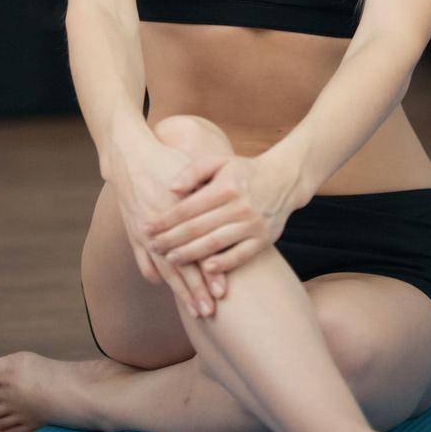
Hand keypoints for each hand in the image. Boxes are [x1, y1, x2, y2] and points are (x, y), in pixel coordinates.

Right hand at [108, 138, 233, 319]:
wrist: (129, 154)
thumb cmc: (166, 160)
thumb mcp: (191, 172)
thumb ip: (207, 193)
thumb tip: (230, 210)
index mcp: (178, 213)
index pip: (197, 250)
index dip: (209, 273)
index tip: (222, 293)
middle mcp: (161, 227)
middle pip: (181, 267)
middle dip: (195, 292)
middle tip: (209, 313)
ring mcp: (144, 231)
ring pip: (162, 269)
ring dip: (178, 291)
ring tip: (190, 309)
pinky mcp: (133, 230)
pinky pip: (142, 260)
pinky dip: (152, 274)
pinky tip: (163, 284)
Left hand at [141, 150, 295, 277]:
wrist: (284, 180)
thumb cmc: (244, 171)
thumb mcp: (219, 162)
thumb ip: (193, 171)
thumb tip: (170, 188)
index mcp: (225, 186)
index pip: (188, 207)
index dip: (165, 219)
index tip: (146, 228)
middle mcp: (239, 206)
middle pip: (198, 228)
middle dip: (171, 239)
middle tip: (152, 247)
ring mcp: (252, 224)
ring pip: (216, 243)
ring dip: (191, 254)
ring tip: (171, 260)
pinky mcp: (263, 240)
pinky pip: (240, 256)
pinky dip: (223, 265)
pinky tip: (205, 270)